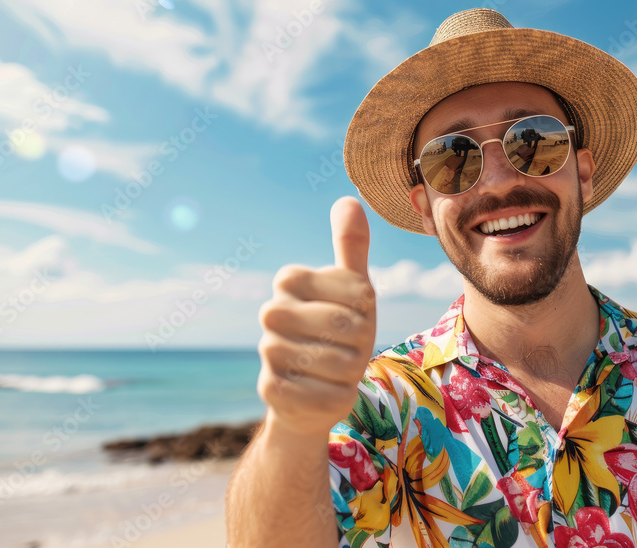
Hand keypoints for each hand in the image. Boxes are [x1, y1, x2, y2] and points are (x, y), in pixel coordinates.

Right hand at [257, 197, 376, 438]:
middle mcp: (271, 312)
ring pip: (342, 363)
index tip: (355, 315)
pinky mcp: (272, 391)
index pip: (359, 292)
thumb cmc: (337, 334)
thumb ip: (351, 247)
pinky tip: (325, 392)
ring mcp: (268, 351)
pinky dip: (340, 398)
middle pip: (351, 328)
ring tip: (337, 370)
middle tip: (348, 347)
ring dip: (352, 372)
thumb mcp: (351, 289)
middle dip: (362, 344)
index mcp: (289, 279)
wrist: (310, 393)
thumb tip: (348, 200)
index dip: (369, 310)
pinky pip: (330, 395)